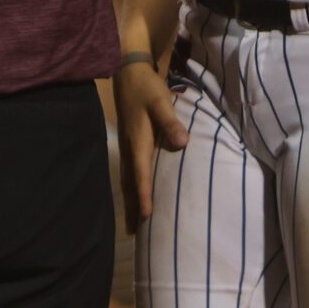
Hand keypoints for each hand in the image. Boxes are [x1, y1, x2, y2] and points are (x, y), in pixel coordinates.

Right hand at [111, 58, 186, 234]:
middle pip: (130, 184)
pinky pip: (128, 172)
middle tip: (134, 232)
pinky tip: (133, 195)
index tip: (146, 217)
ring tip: (131, 223)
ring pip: (127, 180)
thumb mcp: (161, 101)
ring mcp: (126, 146)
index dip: (144, 196)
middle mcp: (129, 148)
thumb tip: (182, 143)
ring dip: (129, 201)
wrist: (128, 74)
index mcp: (138, 141)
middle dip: (132, 207)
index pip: (141, 174)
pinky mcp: (128, 144)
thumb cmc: (147, 88)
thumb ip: (171, 122)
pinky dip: (129, 188)